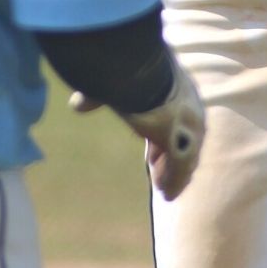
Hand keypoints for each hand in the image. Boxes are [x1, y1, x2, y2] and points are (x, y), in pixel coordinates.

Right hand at [70, 61, 206, 199]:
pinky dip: (175, 182)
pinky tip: (169, 195)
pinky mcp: (184, 146)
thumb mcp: (112, 86)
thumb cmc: (127, 72)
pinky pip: (180, 171)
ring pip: (184, 156)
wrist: (143, 76)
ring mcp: (190, 129)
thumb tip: (76, 105)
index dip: (159, 128)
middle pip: (184, 136)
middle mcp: (191, 108)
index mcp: (176, 87)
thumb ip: (96, 97)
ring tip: (163, 188)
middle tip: (155, 166)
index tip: (148, 140)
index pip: (172, 112)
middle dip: (169, 152)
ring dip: (173, 171)